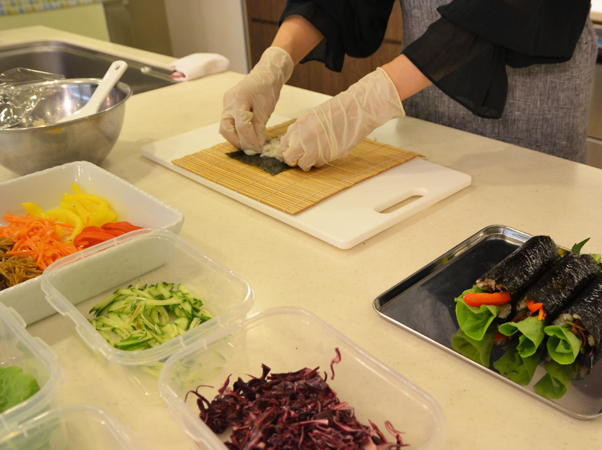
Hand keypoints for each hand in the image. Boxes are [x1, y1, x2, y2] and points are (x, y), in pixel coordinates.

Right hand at [219, 47, 293, 153]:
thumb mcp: (266, 110)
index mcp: (239, 98)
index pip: (242, 125)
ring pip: (225, 128)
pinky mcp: (228, 108)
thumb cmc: (267, 89)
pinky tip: (246, 136)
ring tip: (249, 143)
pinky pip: (229, 123)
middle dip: (237, 141)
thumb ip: (259, 129)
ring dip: (236, 138)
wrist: (265, 75)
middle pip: (226, 129)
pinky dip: (236, 132)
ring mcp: (226, 105)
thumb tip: (256, 146)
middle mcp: (228, 102)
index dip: (249, 140)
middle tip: (250, 148)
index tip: (257, 149)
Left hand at [279, 68, 404, 170]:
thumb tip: (290, 145)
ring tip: (315, 156)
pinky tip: (326, 153)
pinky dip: (320, 161)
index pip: (283, 148)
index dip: (286, 152)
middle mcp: (304, 139)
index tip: (291, 153)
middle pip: (290, 159)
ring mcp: (316, 148)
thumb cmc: (335, 112)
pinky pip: (319, 164)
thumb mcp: (311, 117)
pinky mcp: (330, 155)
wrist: (355, 110)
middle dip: (294, 161)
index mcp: (299, 127)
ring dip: (308, 163)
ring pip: (304, 165)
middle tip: (300, 159)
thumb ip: (299, 131)